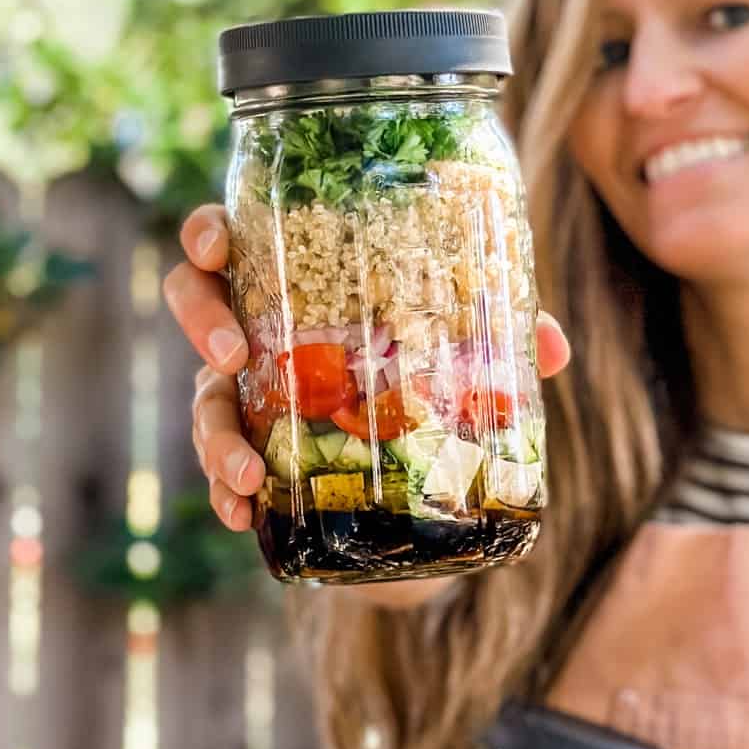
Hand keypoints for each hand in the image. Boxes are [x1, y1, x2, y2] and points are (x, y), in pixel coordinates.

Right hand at [163, 203, 571, 530]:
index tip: (215, 245)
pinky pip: (223, 470)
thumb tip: (552, 346)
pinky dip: (226, 492)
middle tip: (233, 352)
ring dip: (214, 433)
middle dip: (200, 320)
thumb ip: (504, 341)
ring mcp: (252, 397)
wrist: (420, 491)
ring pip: (205, 400)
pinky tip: (241, 512)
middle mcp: (262, 333)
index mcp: (301, 287)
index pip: (238, 240)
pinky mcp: (258, 455)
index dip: (210, 236)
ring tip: (248, 470)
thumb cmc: (431, 388)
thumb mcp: (468, 357)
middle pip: (196, 303)